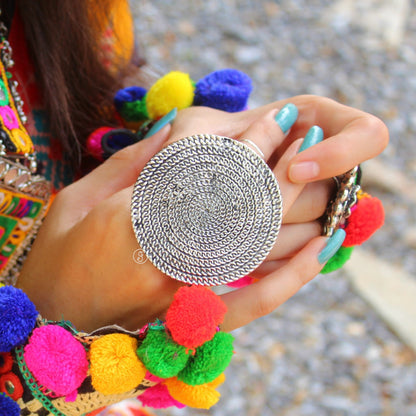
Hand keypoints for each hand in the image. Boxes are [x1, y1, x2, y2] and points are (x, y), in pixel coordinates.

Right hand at [16, 95, 387, 332]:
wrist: (56, 323)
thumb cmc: (59, 259)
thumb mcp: (78, 200)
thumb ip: (131, 166)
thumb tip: (178, 134)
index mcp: (128, 224)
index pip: (207, 174)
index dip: (249, 145)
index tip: (278, 119)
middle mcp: (163, 260)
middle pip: (241, 210)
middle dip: (282, 168)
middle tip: (310, 136)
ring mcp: (182, 298)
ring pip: (257, 252)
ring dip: (298, 213)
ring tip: (329, 181)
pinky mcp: (194, 324)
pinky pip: (254, 304)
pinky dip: (292, 278)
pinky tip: (322, 250)